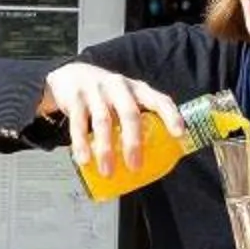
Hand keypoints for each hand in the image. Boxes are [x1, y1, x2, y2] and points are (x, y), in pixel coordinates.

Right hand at [38, 62, 183, 181]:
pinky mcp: (75, 98)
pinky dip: (81, 144)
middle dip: (133, 141)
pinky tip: (85, 160)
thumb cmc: (107, 96)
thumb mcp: (126, 100)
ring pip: (103, 121)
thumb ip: (139, 120)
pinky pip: (78, 124)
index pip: (159, 100)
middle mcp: (119, 87)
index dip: (171, 116)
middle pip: (129, 113)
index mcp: (137, 89)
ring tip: (108, 172)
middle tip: (135, 166)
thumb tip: (158, 158)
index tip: (179, 135)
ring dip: (105, 149)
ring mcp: (96, 91)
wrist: (70, 76)